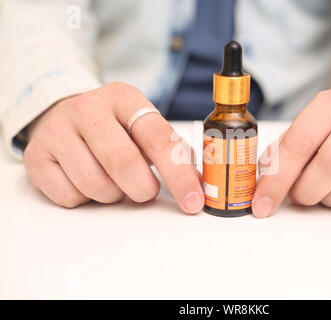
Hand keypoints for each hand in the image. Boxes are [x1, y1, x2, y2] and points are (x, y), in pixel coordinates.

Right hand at [25, 82, 203, 212]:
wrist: (62, 115)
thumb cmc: (114, 128)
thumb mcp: (144, 127)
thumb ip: (172, 151)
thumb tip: (198, 186)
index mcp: (124, 98)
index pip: (159, 139)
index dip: (179, 175)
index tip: (192, 202)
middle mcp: (89, 108)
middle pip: (124, 163)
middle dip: (142, 188)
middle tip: (144, 190)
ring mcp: (58, 131)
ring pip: (96, 185)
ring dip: (113, 194)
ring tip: (112, 179)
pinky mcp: (37, 156)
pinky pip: (70, 196)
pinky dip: (86, 199)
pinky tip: (86, 179)